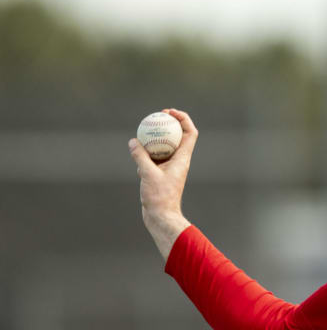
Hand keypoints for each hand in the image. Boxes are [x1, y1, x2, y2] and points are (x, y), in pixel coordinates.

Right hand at [128, 108, 197, 261]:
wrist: (161, 217)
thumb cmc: (159, 198)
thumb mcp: (147, 174)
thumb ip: (140, 157)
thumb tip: (133, 141)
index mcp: (182, 159)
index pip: (190, 133)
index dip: (183, 119)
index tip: (169, 112)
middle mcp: (179, 161)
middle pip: (178, 136)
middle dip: (169, 123)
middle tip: (156, 115)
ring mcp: (170, 167)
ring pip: (164, 146)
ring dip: (155, 138)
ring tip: (143, 130)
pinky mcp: (160, 174)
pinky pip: (153, 158)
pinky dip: (146, 154)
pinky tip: (136, 154)